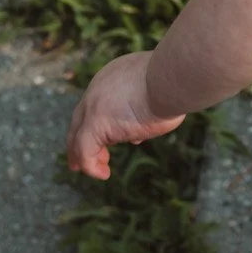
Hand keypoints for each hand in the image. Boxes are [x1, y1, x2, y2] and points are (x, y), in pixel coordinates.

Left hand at [65, 51, 184, 180]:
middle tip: (77, 159)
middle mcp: (97, 90)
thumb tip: (135, 136)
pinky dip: (91, 166)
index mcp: (111, 78)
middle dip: (79, 140)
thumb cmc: (173, 82)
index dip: (95, 122)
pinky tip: (104, 174)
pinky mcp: (96, 124)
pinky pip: (85, 151)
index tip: (105, 141)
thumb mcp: (154, 94)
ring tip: (100, 170)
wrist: (170, 78)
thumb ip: (141, 112)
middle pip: (80, 119)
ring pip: (78, 136)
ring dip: (84, 156)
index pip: (96, 103)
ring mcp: (94, 107)